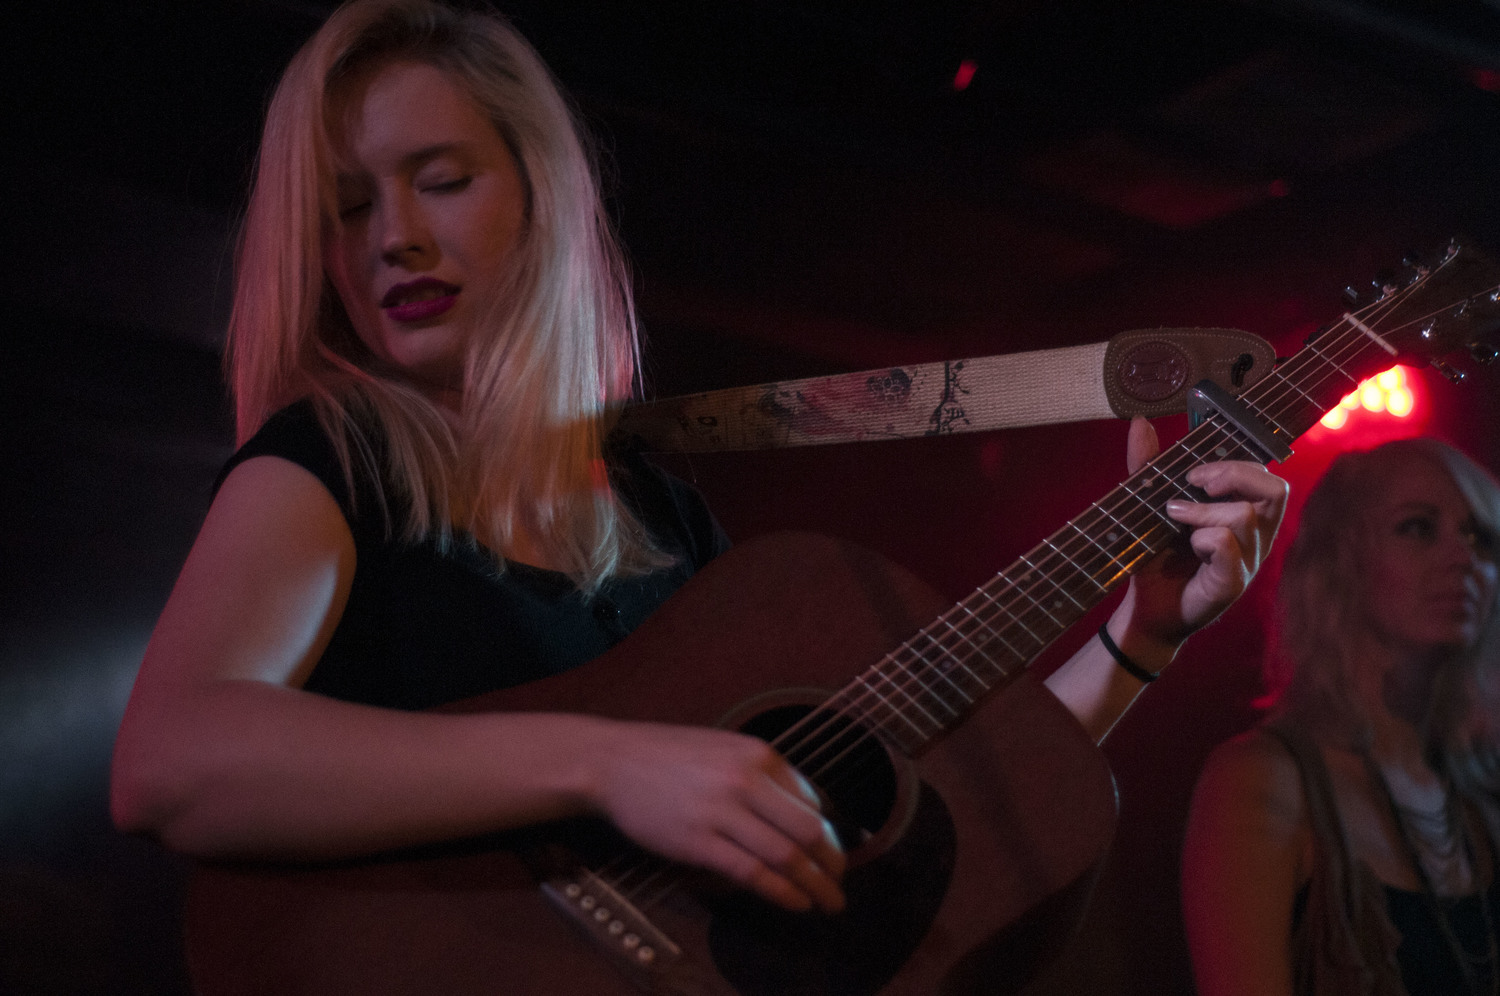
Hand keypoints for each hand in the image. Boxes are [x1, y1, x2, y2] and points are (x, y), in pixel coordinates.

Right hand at [589, 722, 845, 912]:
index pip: (811, 800)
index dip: (828, 833)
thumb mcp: (722, 748)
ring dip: (814, 885)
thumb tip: (800, 811)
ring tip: (828, 901)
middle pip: (808, 830)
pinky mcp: (698, 841)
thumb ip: (759, 774)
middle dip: (832, 862)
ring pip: (785, 855)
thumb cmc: (666, 756)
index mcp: (757, 753)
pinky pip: (751, 872)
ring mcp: (721, 811)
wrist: (611, 761)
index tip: (831, 853)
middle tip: (839, 882)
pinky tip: (796, 904)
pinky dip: (780, 892)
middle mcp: (745, 779)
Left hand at [1115, 417, 1287, 653]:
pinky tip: (1187, 548)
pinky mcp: (1232, 582)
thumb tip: (1140, 423)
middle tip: (1195, 485)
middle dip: (1232, 475)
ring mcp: (1248, 561)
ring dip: (1203, 510)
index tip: (1194, 473)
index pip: (1266, 477)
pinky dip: (1202, 539)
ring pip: (1246, 515)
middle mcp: (1255, 537)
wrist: (1145, 607)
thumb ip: (1148, 465)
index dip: (1236, 465)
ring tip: (1176, 518)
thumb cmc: (1157, 557)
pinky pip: (1227, 545)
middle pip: (1274, 489)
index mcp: (1246, 515)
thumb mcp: (1150, 504)